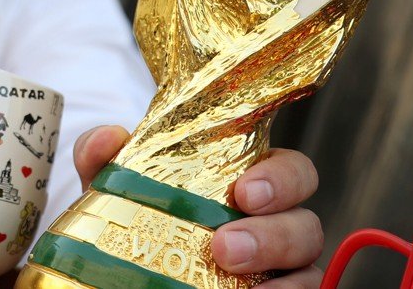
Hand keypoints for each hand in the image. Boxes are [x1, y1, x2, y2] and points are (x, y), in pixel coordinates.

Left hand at [73, 126, 323, 287]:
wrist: (123, 266)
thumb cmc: (138, 217)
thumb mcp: (118, 189)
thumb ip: (105, 158)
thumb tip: (107, 138)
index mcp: (251, 183)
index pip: (292, 170)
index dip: (281, 178)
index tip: (244, 191)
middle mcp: (277, 225)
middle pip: (306, 223)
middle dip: (273, 233)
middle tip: (226, 246)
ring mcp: (283, 269)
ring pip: (307, 268)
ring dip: (273, 270)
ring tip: (230, 274)